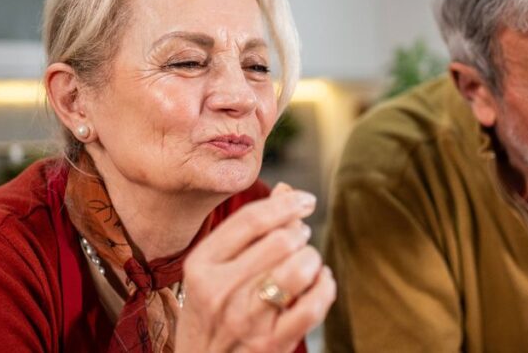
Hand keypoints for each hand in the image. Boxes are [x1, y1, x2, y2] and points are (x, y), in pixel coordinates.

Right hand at [174, 184, 336, 352]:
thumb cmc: (211, 311)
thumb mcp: (213, 268)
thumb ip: (247, 230)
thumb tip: (286, 191)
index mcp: (202, 264)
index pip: (251, 219)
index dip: (286, 203)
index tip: (306, 200)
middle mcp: (220, 291)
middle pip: (280, 241)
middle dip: (300, 234)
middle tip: (300, 239)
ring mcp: (246, 319)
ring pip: (298, 270)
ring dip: (311, 259)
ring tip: (307, 262)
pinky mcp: (271, 344)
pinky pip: (313, 305)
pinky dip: (325, 287)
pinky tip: (320, 283)